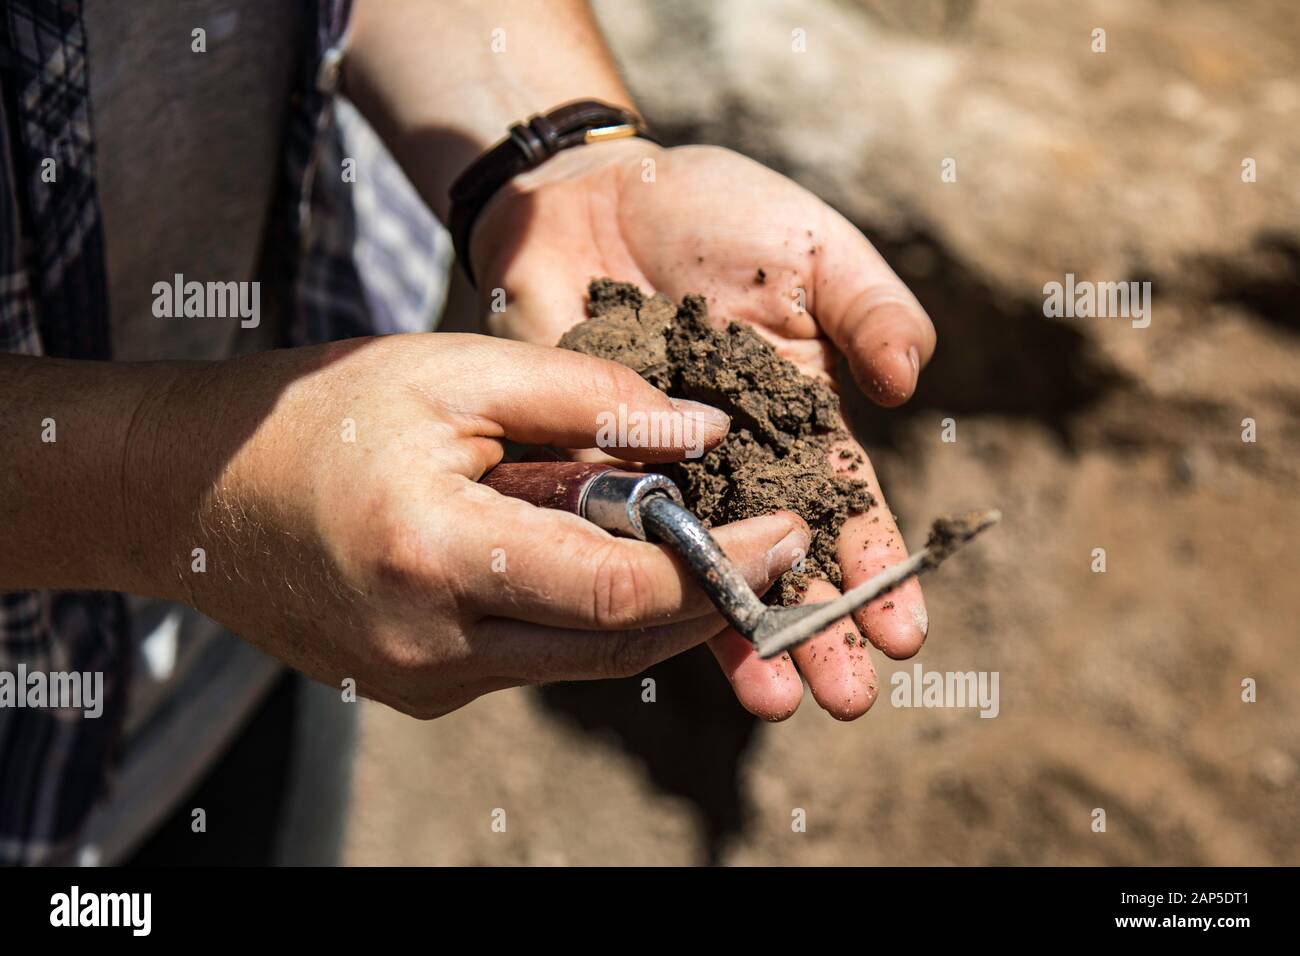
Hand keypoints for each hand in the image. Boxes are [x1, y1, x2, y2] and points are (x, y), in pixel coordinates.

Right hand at [133, 335, 808, 718]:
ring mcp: (423, 684)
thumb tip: (701, 435)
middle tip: (771, 545)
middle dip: (708, 597)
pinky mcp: (419, 691)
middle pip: (619, 647)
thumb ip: (586, 400)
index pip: (620, 595)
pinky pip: (534, 660)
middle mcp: (433, 648)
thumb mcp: (452, 371)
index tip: (788, 531)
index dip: (720, 569)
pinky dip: (584, 614)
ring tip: (696, 541)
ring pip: (583, 662)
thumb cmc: (317, 413)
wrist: (191, 491)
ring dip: (652, 608)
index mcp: (438, 557)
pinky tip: (598, 556)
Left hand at [471, 140, 936, 720]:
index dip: (878, 569)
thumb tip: (909, 381)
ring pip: (706, 568)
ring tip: (774, 702)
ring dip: (741, 634)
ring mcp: (665, 474)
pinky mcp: (595, 467)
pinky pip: (619, 537)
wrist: (594, 196)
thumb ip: (868, 307)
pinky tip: (660, 638)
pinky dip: (642, 584)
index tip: (903, 633)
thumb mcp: (811, 248)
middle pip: (785, 559)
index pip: (848, 507)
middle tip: (848, 700)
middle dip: (819, 628)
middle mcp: (740, 463)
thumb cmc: (716, 212)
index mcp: (805, 418)